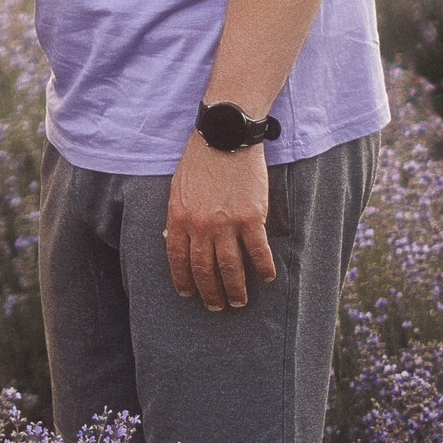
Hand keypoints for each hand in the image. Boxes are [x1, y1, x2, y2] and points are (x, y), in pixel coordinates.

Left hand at [164, 135, 276, 311]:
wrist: (225, 135)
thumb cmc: (199, 159)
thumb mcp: (177, 187)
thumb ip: (178, 214)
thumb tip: (175, 238)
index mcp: (179, 217)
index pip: (178, 259)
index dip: (183, 280)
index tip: (188, 294)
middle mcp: (200, 225)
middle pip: (204, 269)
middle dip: (210, 292)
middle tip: (216, 306)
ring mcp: (226, 222)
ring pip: (230, 266)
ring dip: (235, 288)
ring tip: (239, 301)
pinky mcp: (251, 216)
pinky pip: (258, 250)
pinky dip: (263, 267)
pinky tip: (267, 278)